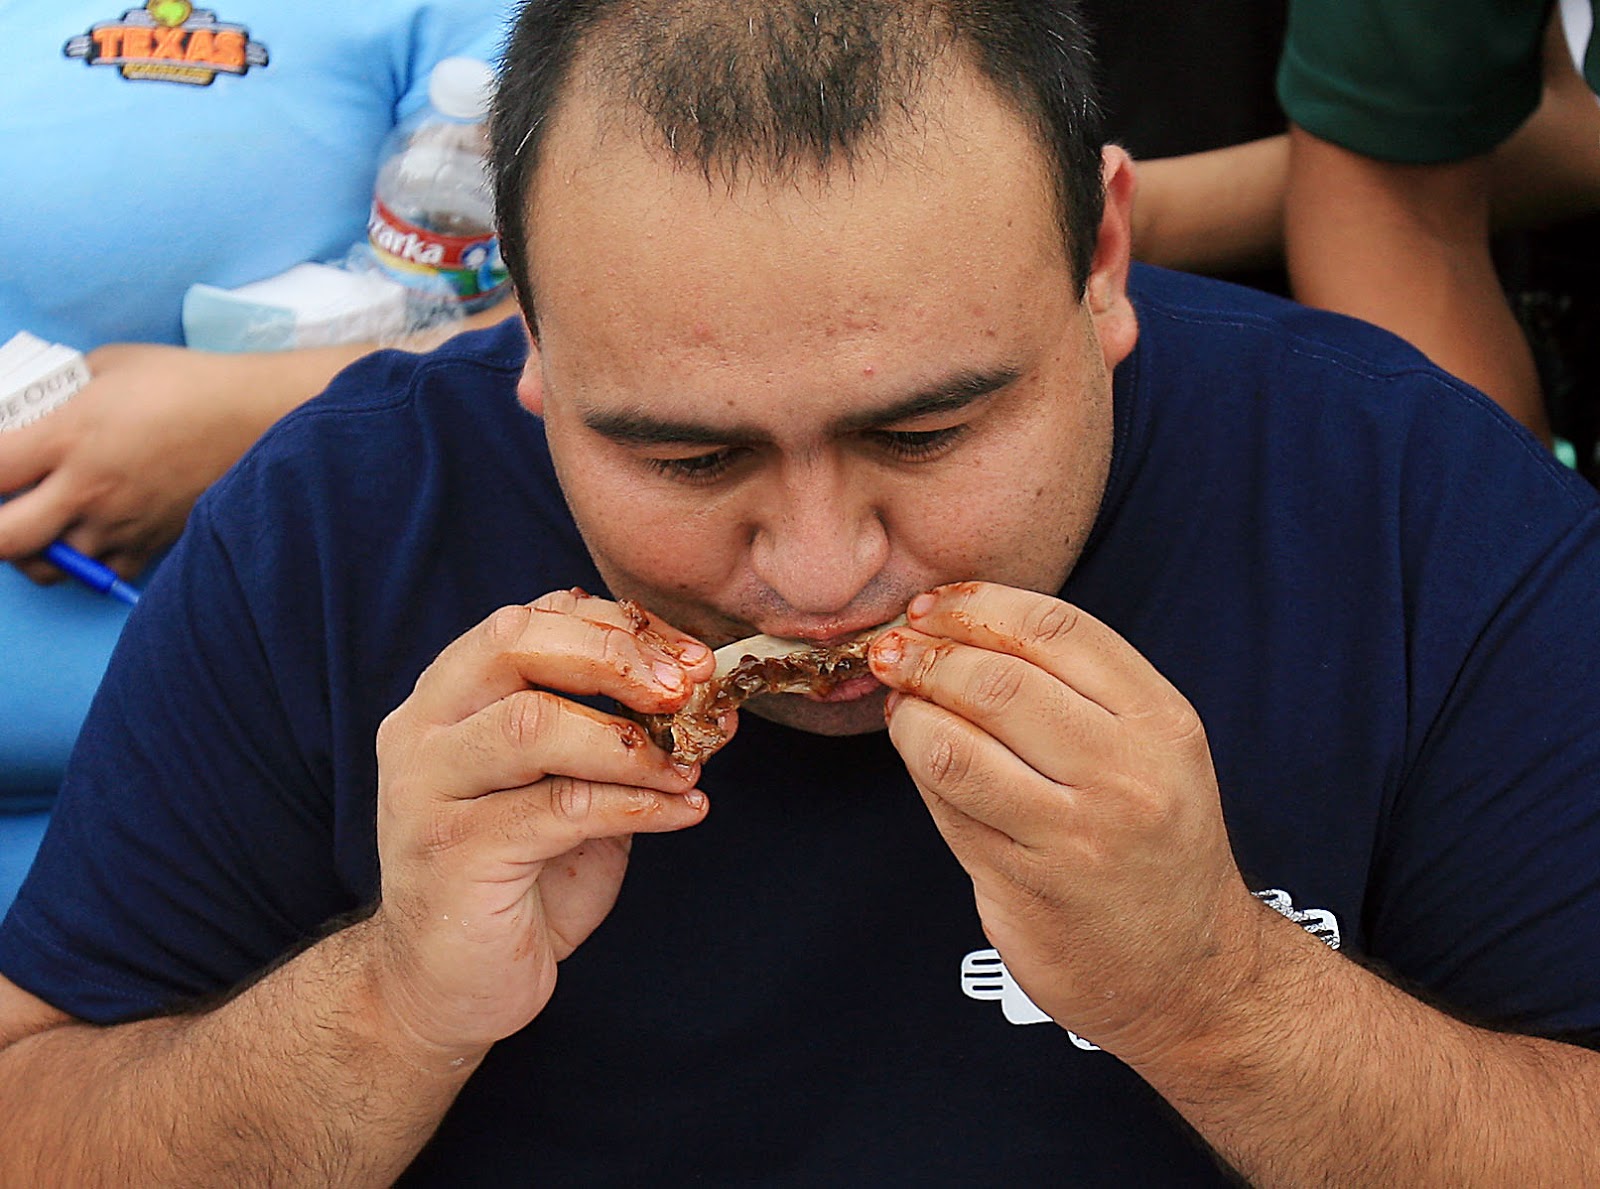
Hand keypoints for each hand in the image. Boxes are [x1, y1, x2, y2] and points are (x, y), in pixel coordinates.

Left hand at [0, 343, 277, 578]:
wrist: (255, 415)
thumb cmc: (184, 382)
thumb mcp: (107, 365)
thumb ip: (60, 390)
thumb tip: (32, 401)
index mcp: (66, 436)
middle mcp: (87, 489)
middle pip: (4, 540)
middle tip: (2, 509)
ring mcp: (121, 522)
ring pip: (52, 567)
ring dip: (34, 550)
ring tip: (41, 524)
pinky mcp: (153, 541)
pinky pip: (105, 574)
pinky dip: (89, 564)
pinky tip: (90, 536)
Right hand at [368, 589, 714, 1057]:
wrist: (447, 984)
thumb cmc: (518, 875)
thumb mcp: (568, 785)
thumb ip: (614, 734)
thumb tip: (705, 693)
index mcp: (448, 696)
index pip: (530, 620)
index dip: (618, 626)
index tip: (690, 657)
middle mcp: (424, 730)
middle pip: (516, 646)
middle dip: (618, 657)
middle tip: (688, 690)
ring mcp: (428, 790)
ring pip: (532, 724)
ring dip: (628, 740)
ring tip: (687, 764)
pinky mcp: (454, 854)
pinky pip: (558, 809)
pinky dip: (636, 803)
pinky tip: (684, 810)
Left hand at [869, 581, 1265, 1064]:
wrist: (1191, 974)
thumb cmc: (1153, 843)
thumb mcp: (1151, 749)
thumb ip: (1071, 687)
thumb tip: (948, 626)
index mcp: (1161, 723)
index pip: (1056, 630)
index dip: (975, 605)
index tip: (930, 606)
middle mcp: (1127, 776)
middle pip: (996, 682)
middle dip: (926, 655)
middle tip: (891, 650)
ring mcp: (1077, 838)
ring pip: (955, 747)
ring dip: (908, 714)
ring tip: (900, 703)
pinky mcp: (1029, 888)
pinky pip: (948, 810)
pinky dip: (917, 770)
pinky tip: (918, 755)